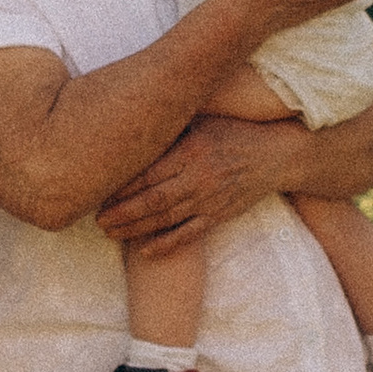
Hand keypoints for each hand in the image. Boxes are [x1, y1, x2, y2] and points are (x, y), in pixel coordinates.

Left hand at [97, 114, 307, 250]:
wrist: (276, 155)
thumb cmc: (233, 132)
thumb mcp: (202, 121)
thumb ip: (171, 130)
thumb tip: (131, 126)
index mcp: (191, 150)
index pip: (148, 172)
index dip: (121, 186)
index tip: (98, 190)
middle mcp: (199, 177)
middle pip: (152, 200)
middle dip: (120, 212)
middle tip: (96, 219)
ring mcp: (210, 200)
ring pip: (165, 220)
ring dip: (134, 229)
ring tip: (110, 233)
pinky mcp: (219, 216)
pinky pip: (188, 235)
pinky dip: (165, 244)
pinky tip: (144, 250)